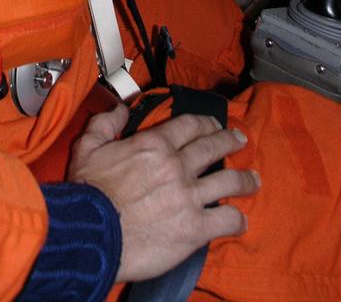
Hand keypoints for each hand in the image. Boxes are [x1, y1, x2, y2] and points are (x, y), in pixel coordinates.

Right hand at [67, 103, 258, 282]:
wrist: (92, 232)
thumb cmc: (88, 192)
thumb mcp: (88, 146)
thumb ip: (105, 123)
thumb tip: (120, 109)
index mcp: (154, 145)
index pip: (189, 126)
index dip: (205, 123)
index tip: (213, 124)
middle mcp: (177, 167)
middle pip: (213, 148)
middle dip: (230, 141)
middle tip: (240, 140)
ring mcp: (189, 197)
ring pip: (228, 182)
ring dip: (244, 180)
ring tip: (253, 180)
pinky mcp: (195, 228)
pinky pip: (227, 220)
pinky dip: (237, 220)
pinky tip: (240, 220)